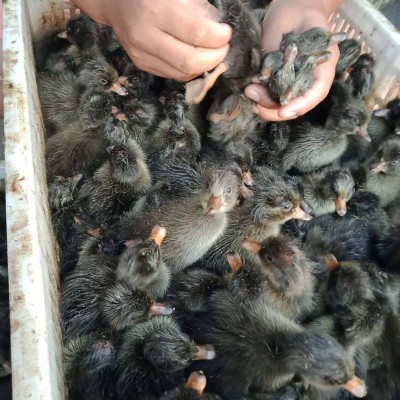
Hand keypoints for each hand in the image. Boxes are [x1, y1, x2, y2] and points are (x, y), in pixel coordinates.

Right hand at [72, 0, 231, 81]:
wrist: (115, 2)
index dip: (219, 38)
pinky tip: (195, 58)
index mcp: (155, 11)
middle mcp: (146, 36)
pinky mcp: (142, 65)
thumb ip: (200, 9)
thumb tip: (220, 30)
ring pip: (183, 73)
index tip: (226, 33)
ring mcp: (142, 55)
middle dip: (215, 58)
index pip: (197, 34)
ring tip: (211, 53)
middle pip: (190, 62)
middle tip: (223, 48)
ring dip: (204, 66)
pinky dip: (190, 69)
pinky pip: (174, 75)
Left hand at [245, 0, 340, 120]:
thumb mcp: (282, 23)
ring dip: (267, 104)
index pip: (318, 90)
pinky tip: (252, 92)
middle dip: (276, 107)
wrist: (296, 4)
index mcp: (324, 60)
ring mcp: (301, 78)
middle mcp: (314, 74)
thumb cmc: (295, 8)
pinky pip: (278, 95)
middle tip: (253, 97)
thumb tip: (260, 77)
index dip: (301, 104)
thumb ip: (273, 50)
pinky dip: (265, 98)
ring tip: (249, 92)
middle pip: (300, 103)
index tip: (282, 110)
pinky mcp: (288, 79)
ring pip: (287, 103)